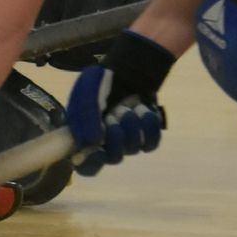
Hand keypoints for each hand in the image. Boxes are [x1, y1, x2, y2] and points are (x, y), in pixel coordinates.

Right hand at [65, 29, 175, 175]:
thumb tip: (92, 142)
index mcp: (85, 138)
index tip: (97, 150)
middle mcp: (106, 144)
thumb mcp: (85, 92)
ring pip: (132, 149)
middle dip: (115, 137)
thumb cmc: (101, 82)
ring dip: (131, 126)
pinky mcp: (146, 136)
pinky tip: (143, 111)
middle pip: (113, 158)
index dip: (92, 163)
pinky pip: (151, 142)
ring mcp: (127, 141)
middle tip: (113, 116)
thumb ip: (85, 116)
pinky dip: (149, 127)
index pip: (86, 167)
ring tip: (128, 108)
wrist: (127, 70)